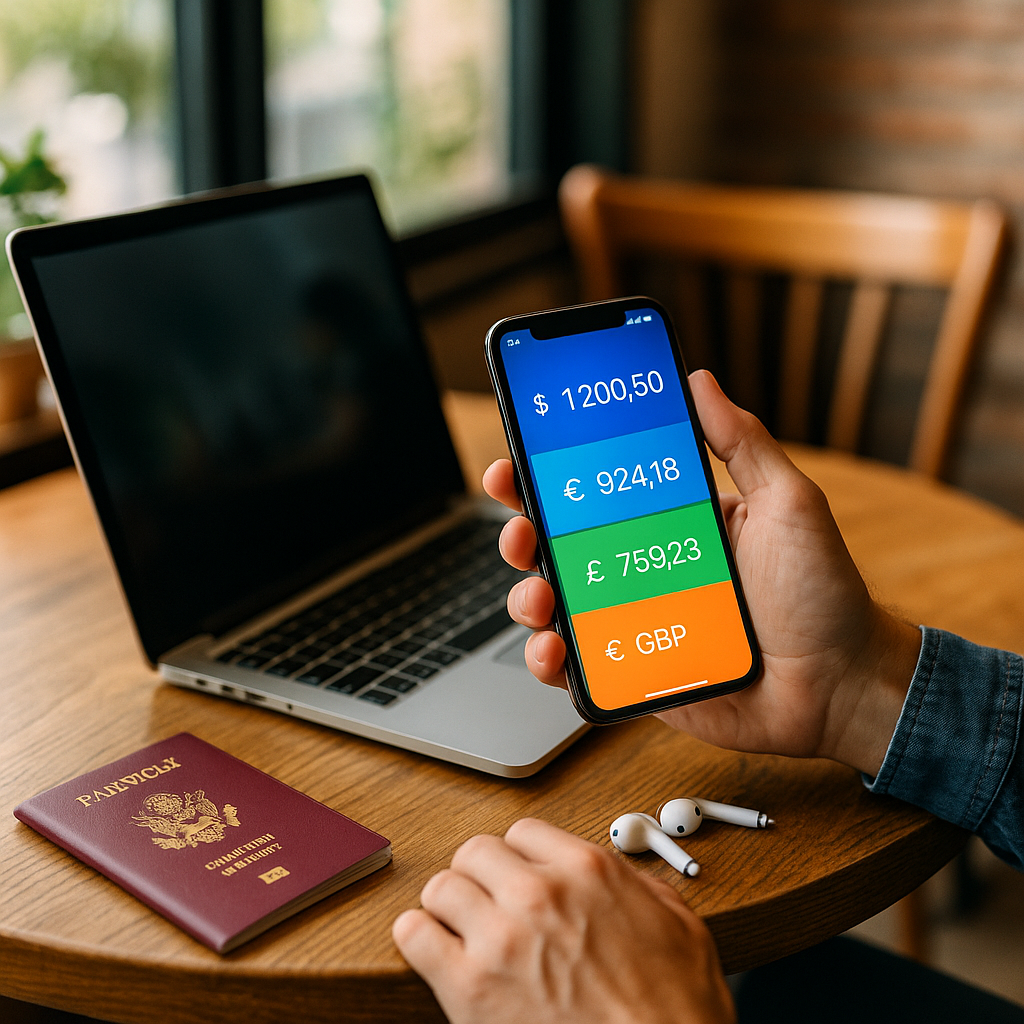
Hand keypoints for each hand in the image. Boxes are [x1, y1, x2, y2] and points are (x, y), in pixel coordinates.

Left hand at [392, 818, 734, 1023]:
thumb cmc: (676, 1013)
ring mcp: (501, 938)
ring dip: (448, 906)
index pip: (524, 831)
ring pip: (441, 886)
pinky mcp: (470, 988)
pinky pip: (414, 935)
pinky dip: (418, 939)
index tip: (519, 876)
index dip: (519, 856)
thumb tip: (621, 878)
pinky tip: (435, 952)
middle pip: (476, 851)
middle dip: (480, 876)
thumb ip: (641, 887)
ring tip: (460, 929)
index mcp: (588, 871)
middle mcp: (539, 893)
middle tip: (487, 902)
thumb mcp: (680, 928)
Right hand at [482, 370, 921, 775]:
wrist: (841, 685)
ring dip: (529, 597)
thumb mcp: (788, 503)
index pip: (597, 493)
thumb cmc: (823, 592)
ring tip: (539, 597)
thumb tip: (700, 380)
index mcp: (672, 524)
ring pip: (561, 605)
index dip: (550, 477)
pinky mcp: (638, 676)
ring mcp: (638, 624)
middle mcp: (646, 570)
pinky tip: (554, 649)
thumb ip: (743, 442)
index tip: (517, 460)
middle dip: (523, 533)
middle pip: (563, 547)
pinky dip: (552, 660)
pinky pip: (581, 666)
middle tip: (521, 530)